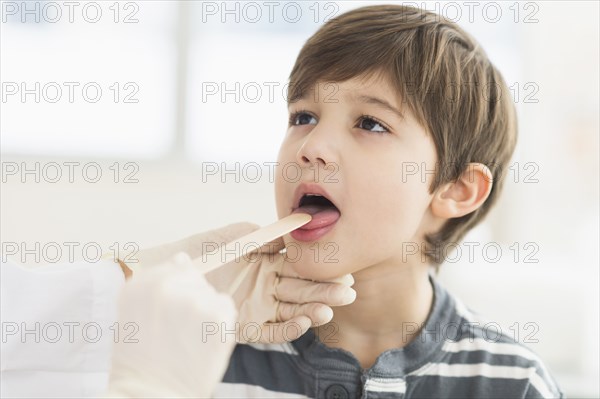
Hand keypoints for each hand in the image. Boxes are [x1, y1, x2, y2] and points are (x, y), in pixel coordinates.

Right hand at [104, 253, 236, 397]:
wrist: (150, 394)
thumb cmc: (140, 360)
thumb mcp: (133, 314)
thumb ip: (155, 282)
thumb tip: (183, 258)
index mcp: (140, 284)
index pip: (174, 266)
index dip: (177, 289)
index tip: (171, 312)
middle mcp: (165, 286)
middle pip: (195, 279)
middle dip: (191, 299)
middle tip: (178, 330)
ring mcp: (193, 299)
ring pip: (210, 293)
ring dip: (206, 312)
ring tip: (189, 339)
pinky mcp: (217, 314)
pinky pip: (226, 306)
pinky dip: (221, 322)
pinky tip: (204, 341)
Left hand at [130, 222, 355, 343]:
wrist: (168, 273)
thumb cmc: (201, 249)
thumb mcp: (234, 236)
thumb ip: (264, 235)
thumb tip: (296, 227)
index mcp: (269, 261)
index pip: (302, 266)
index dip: (322, 268)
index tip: (342, 269)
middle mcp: (268, 284)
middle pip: (303, 289)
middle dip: (325, 291)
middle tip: (348, 292)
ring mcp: (258, 306)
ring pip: (292, 310)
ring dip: (312, 310)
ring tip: (329, 309)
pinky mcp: (246, 326)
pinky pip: (272, 330)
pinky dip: (288, 328)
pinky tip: (304, 322)